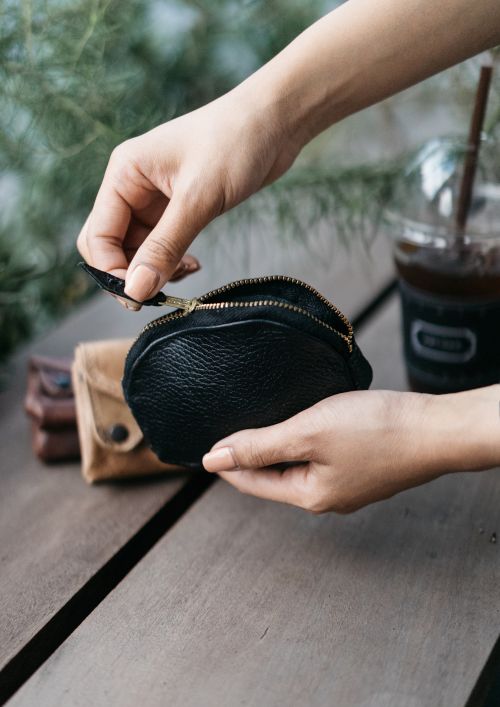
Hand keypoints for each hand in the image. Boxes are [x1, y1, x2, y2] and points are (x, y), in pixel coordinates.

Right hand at [77, 88, 300, 301]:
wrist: (275, 123)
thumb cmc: (235, 144)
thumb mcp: (198, 199)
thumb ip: (165, 247)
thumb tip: (136, 290)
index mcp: (125, 174)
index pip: (98, 236)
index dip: (112, 272)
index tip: (139, 298)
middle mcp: (132, 186)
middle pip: (110, 245)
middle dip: (128, 274)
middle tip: (155, 297)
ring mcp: (154, 198)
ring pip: (137, 250)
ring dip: (154, 270)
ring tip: (187, 272)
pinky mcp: (178, 208)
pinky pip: (161, 246)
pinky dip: (171, 261)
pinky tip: (193, 264)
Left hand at [203, 387, 499, 513]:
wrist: (437, 428)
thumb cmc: (376, 430)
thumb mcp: (308, 432)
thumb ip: (259, 446)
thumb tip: (213, 460)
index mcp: (310, 496)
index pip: (252, 483)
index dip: (226, 463)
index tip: (205, 445)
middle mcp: (327, 497)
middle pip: (274, 477)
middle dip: (250, 456)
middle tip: (229, 428)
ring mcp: (348, 485)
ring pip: (298, 466)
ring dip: (276, 447)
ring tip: (259, 423)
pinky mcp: (363, 467)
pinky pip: (320, 458)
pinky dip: (303, 442)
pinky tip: (302, 424)